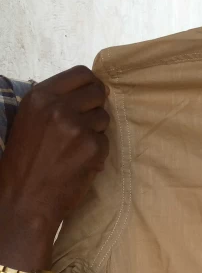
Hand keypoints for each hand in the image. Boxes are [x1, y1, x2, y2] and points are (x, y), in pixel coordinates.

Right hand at [0, 65, 108, 256]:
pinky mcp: (93, 147)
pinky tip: (79, 162)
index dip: (91, 84)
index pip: (82, 73)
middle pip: (98, 92)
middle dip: (96, 106)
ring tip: (74, 148)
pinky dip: (97, 152)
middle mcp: (59, 107)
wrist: (24, 199)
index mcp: (40, 96)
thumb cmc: (24, 162)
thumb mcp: (29, 120)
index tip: (91, 95)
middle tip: (85, 123)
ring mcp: (78, 127)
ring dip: (95, 131)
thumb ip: (55, 102)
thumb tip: (91, 87)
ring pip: (104, 118)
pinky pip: (106, 141)